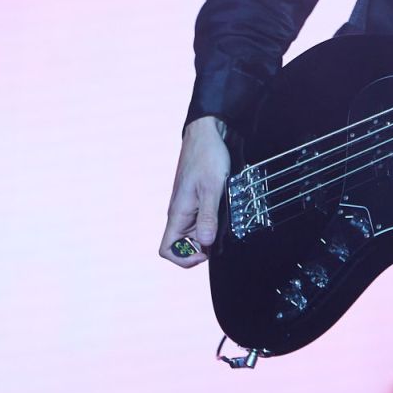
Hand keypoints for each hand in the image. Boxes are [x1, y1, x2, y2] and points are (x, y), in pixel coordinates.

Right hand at [159, 116, 229, 266]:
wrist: (207, 134)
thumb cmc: (206, 157)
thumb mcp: (212, 188)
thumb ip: (208, 217)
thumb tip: (205, 244)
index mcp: (177, 214)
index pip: (166, 249)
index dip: (184, 259)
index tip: (205, 253)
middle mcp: (179, 214)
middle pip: (183, 245)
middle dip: (201, 248)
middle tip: (221, 239)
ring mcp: (187, 207)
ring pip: (194, 233)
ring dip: (209, 234)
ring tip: (225, 223)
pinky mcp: (196, 200)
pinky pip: (201, 219)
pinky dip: (212, 222)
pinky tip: (225, 212)